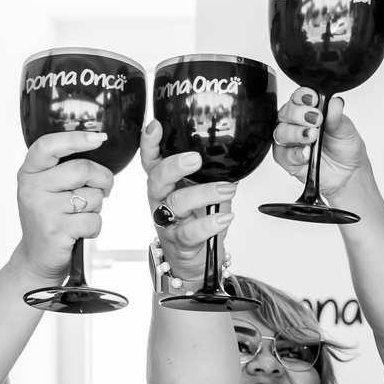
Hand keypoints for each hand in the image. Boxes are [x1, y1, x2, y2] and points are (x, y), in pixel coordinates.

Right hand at [15, 132, 114, 282]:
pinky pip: (93, 220)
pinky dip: (94, 227)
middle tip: (103, 189)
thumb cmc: (49, 219)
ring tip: (79, 215)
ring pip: (93, 196)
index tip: (99, 138)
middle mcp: (32, 188)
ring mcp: (43, 210)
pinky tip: (79, 231)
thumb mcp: (45, 188)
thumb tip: (98, 145)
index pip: (48, 145)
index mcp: (29, 172)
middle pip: (83, 169)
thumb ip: (62, 168)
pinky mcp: (56, 231)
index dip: (76, 138)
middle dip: (103, 179)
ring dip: (96, 207)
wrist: (36, 258)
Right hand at [140, 120, 235, 282]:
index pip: (151, 158)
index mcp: (164, 181)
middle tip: (195, 159)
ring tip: (227, 189)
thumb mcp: (200, 189)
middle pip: (157, 178)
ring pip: (176, 203)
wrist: (193, 259)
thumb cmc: (196, 219)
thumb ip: (210, 171)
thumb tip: (234, 148)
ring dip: (204, 193)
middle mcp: (160, 199)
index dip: (149, 142)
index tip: (156, 125)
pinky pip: (190, 232)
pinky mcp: (179, 241)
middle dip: (174, 166)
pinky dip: (209, 224)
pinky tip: (225, 217)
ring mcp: (167, 221)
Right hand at [271, 88, 369, 197]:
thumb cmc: (344, 148)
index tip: (313, 99)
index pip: (299, 97)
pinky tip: (306, 153)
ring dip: (296, 133)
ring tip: (312, 136)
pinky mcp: (287, 159)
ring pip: (281, 132)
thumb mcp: (345, 130)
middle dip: (299, 114)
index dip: (303, 96)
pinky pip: (282, 154)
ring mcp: (291, 141)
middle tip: (315, 119)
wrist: (348, 173)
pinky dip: (294, 153)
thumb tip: (334, 102)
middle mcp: (297, 122)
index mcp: (310, 109)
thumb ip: (336, 117)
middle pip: (286, 112)